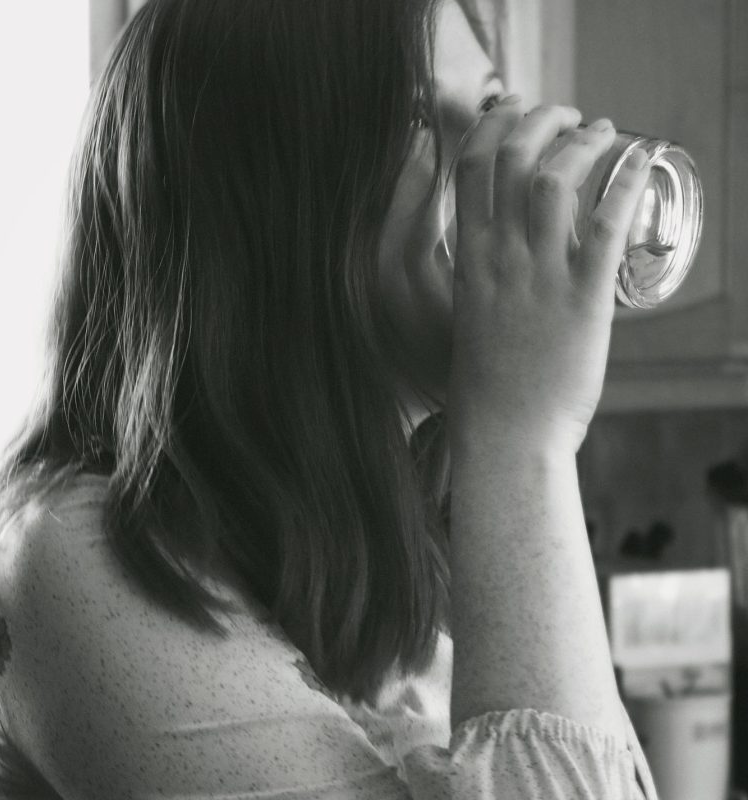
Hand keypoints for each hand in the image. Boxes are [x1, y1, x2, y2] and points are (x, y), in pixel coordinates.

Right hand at [449, 99, 649, 452]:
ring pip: (556, 180)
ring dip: (581, 141)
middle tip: (562, 114)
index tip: (509, 112)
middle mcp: (500, 258)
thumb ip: (484, 280)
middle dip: (539, 119)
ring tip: (600, 130)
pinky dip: (624, 183)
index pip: (471, 170)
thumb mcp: (468, 319)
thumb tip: (508, 255)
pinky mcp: (583, 298)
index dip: (491, 127)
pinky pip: (605, 225)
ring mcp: (540, 276)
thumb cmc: (485, 387)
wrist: (505, 433)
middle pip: (512, 158)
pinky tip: (639, 160)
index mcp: (469, 261)